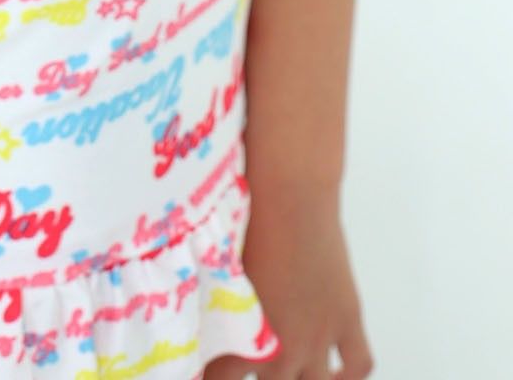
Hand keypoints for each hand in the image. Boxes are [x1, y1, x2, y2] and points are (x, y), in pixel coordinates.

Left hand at [203, 181, 373, 379]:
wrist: (288, 196)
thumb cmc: (243, 225)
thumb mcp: (218, 274)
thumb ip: (214, 308)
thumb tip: (198, 322)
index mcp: (245, 340)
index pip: (220, 378)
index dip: (211, 375)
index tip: (204, 369)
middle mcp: (284, 349)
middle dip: (257, 375)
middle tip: (248, 357)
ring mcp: (320, 336)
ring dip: (302, 378)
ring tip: (291, 367)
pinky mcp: (347, 316)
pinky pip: (358, 364)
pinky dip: (348, 374)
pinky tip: (335, 373)